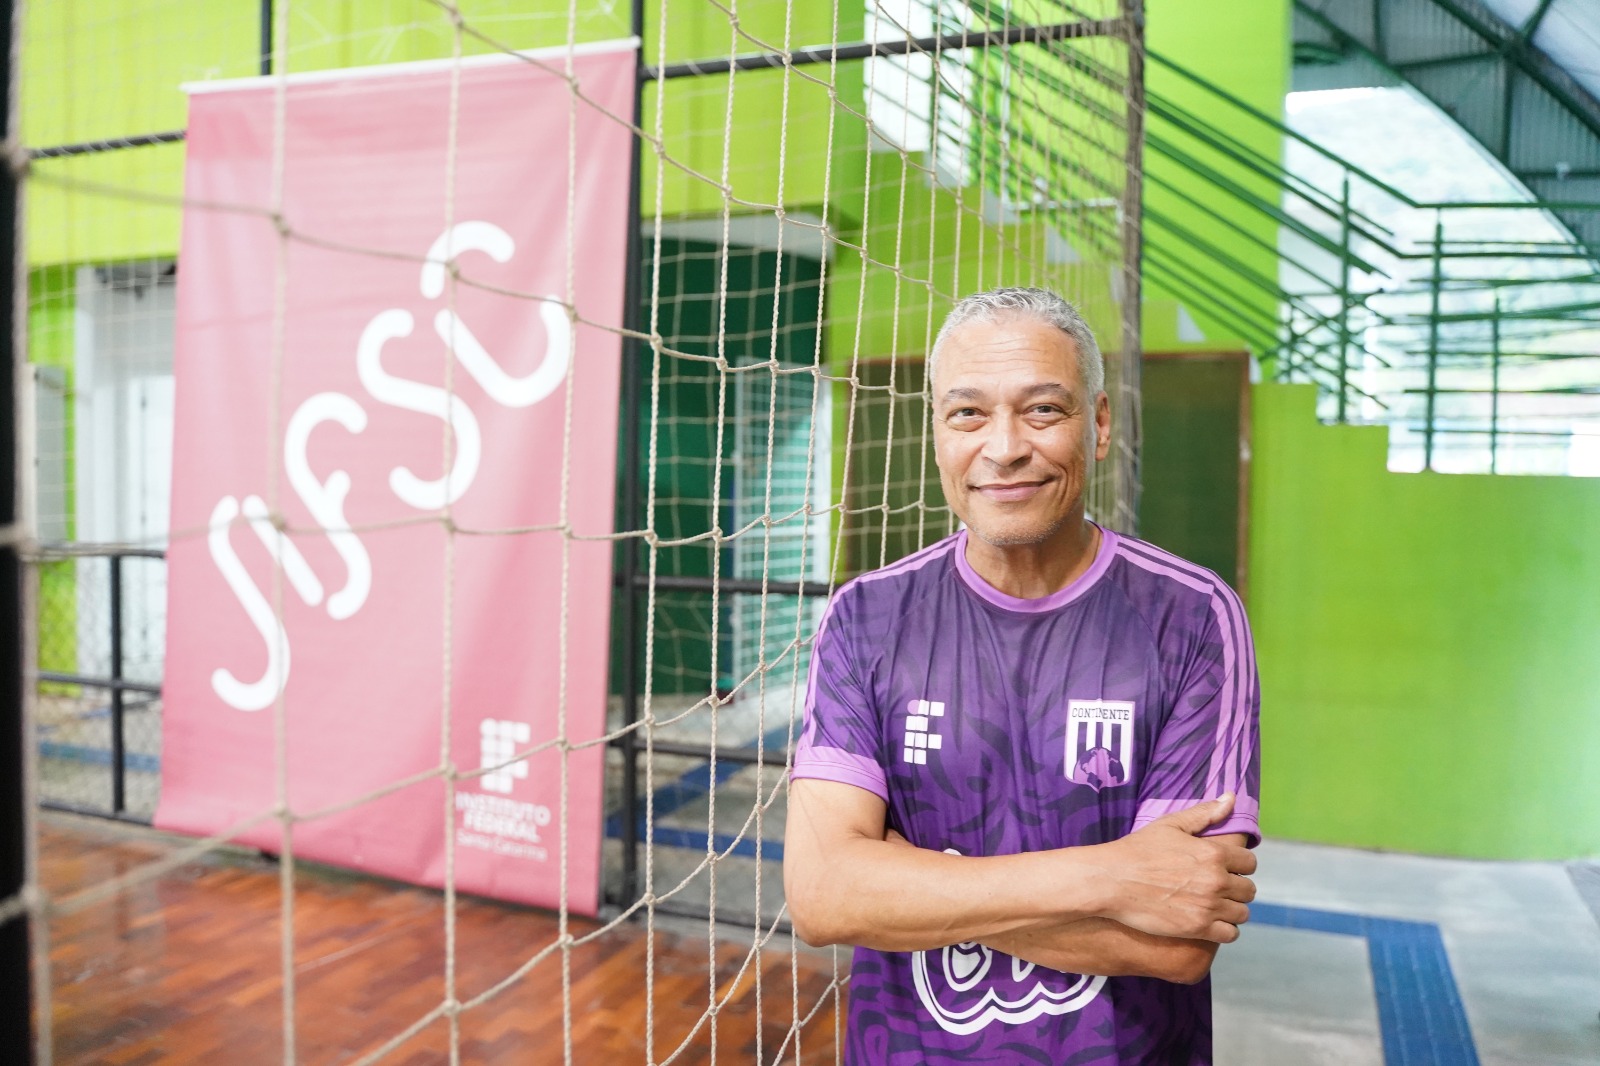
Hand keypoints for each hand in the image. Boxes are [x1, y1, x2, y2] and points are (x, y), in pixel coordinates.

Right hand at [1087, 794, 1256, 943]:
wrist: (1112, 881)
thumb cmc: (1138, 850)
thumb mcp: (1170, 825)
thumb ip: (1205, 813)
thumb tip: (1231, 798)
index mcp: (1214, 853)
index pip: (1250, 863)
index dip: (1239, 864)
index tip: (1226, 868)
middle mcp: (1216, 880)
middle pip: (1248, 890)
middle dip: (1236, 888)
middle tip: (1217, 888)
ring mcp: (1208, 906)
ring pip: (1242, 913)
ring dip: (1232, 909)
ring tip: (1214, 905)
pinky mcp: (1198, 928)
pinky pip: (1230, 934)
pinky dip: (1224, 930)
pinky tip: (1210, 922)